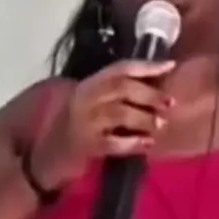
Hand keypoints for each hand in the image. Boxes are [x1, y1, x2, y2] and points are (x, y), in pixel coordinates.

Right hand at [30, 60, 174, 189]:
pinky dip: (133, 143)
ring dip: (144, 118)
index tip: (170, 65)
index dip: (146, 66)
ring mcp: (85, 122)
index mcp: (91, 83)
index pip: (120, 68)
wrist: (49, 153)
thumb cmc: (79, 123)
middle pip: (121, 88)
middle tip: (170, 101)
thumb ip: (118, 91)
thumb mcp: (94, 100)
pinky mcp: (86, 146)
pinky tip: (147, 144)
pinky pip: (113, 142)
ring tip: (161, 124)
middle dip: (149, 93)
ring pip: (119, 113)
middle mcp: (86, 98)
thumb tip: (157, 82)